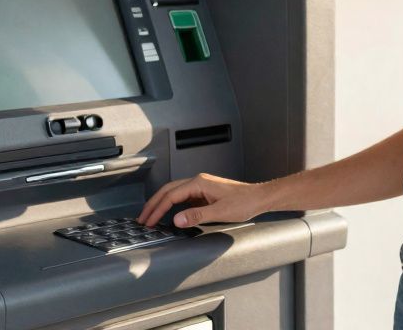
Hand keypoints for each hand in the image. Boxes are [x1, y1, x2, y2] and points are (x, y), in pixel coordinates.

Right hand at [138, 173, 269, 228]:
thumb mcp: (220, 212)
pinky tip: (170, 215)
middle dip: (154, 204)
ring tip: (151, 217)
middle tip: (142, 218)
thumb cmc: (244, 202)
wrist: (259, 198)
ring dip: (161, 204)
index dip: (158, 208)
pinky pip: (183, 198)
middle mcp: (198, 182)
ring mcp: (201, 187)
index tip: (149, 220)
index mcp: (199, 183)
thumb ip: (197, 215)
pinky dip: (172, 206)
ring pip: (174, 193)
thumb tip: (176, 219)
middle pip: (168, 191)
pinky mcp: (205, 194)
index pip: (171, 195)